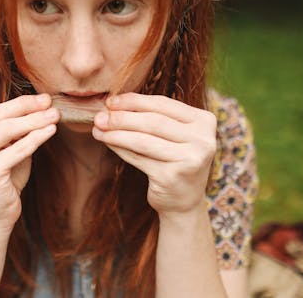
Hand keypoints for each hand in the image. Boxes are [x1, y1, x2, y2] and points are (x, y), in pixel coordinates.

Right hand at [0, 90, 58, 232]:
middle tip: (47, 101)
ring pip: (6, 128)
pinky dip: (37, 137)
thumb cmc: (1, 179)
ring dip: (34, 119)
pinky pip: (18, 148)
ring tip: (55, 114)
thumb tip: (40, 102)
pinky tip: (51, 130)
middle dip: (24, 105)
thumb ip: (9, 127)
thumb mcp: (0, 149)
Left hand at [92, 93, 216, 215]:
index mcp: (204, 121)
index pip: (163, 104)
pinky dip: (119, 148)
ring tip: (97, 128)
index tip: (111, 101)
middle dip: (122, 117)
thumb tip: (111, 105)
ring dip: (116, 133)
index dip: (134, 101)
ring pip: (143, 140)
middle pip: (153, 122)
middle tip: (99, 116)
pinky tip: (106, 142)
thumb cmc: (173, 160)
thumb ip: (150, 117)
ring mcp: (190, 159)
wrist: (184, 201)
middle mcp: (203, 139)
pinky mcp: (173, 176)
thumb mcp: (171, 135)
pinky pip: (138, 158)